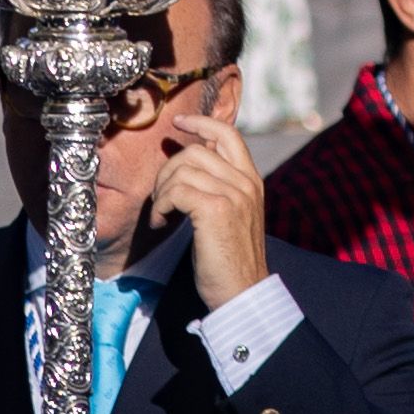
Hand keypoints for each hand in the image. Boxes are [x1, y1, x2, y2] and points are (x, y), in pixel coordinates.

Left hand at [144, 111, 269, 308]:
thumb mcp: (233, 214)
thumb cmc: (230, 258)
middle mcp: (246, 182)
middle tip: (162, 199)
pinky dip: (161, 206)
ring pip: (183, 169)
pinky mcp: (215, 210)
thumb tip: (191, 162)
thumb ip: (220, 187)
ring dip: (162, 192)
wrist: (242, 290)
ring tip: (162, 215)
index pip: (229, 134)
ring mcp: (233, 194)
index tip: (179, 122)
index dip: (202, 123)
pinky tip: (162, 223)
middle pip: (196, 151)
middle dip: (167, 170)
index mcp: (252, 180)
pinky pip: (177, 191)